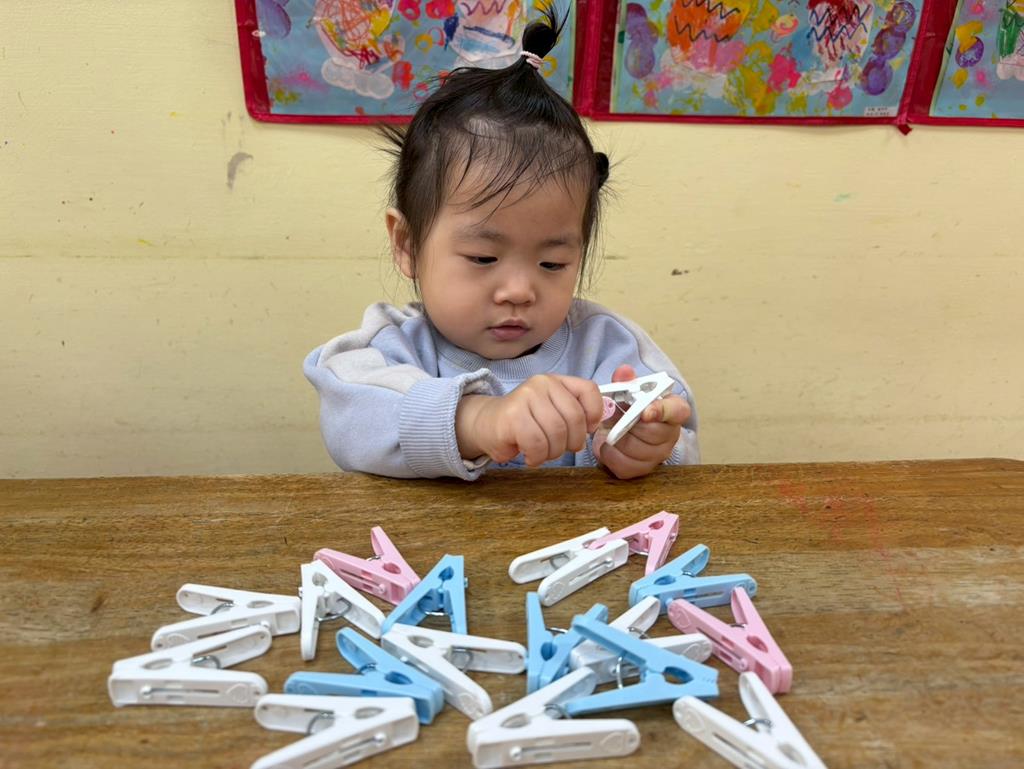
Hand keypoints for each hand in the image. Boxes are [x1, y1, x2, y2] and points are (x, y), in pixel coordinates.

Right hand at [457, 375, 603, 465]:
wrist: (486, 424)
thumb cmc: (524, 423)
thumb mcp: (552, 412)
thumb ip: (575, 413)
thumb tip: (597, 425)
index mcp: (556, 381)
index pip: (589, 390)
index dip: (594, 414)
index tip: (586, 431)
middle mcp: (542, 384)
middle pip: (575, 418)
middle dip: (572, 442)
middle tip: (560, 449)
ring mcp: (526, 397)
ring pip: (557, 433)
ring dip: (553, 452)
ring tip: (542, 453)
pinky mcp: (512, 416)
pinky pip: (538, 443)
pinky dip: (537, 457)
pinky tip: (530, 456)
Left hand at [595, 364, 690, 479]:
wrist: (625, 430)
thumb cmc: (632, 408)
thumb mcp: (630, 391)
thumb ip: (626, 381)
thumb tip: (623, 372)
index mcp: (673, 411)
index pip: (677, 411)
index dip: (661, 411)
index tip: (645, 412)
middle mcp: (670, 436)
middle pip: (652, 433)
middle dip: (628, 424)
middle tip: (614, 416)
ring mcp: (657, 455)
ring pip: (635, 450)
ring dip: (616, 439)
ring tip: (609, 429)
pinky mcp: (641, 470)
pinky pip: (624, 466)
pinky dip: (609, 455)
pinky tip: (607, 445)